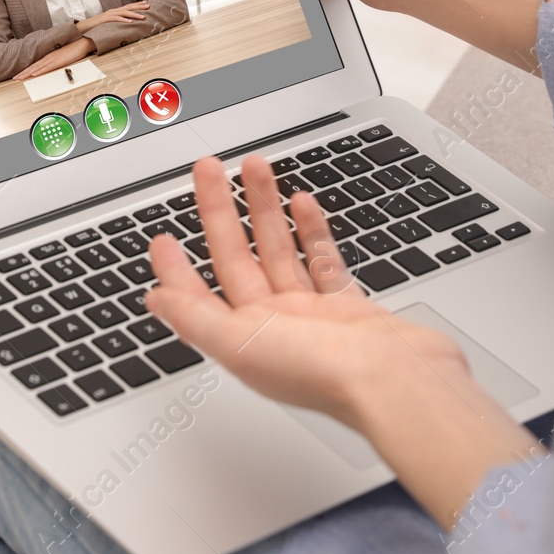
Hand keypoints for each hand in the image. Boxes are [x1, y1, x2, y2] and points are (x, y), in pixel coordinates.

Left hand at [12, 36, 94, 81]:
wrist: (80, 43)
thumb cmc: (72, 50)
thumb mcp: (60, 57)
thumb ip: (54, 61)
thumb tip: (49, 67)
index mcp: (48, 56)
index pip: (34, 65)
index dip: (25, 70)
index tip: (19, 75)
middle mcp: (47, 57)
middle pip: (32, 66)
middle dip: (23, 73)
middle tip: (14, 78)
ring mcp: (52, 59)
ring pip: (37, 68)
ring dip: (27, 73)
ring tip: (19, 78)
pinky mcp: (57, 62)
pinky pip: (46, 68)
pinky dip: (39, 71)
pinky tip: (33, 74)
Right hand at [77, 1, 150, 33]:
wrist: (85, 26)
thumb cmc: (98, 26)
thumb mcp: (110, 23)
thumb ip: (118, 22)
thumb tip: (127, 24)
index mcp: (115, 11)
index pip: (128, 6)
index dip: (137, 4)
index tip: (147, 3)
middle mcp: (113, 11)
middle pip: (128, 7)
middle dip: (139, 6)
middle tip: (149, 6)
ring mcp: (109, 14)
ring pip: (124, 12)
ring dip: (134, 14)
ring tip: (143, 16)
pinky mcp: (105, 20)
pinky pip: (116, 19)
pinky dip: (124, 20)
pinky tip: (130, 21)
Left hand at [145, 153, 541, 527]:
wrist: (399, 386)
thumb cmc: (325, 376)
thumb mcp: (241, 345)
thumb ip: (196, 319)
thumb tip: (154, 301)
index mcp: (242, 339)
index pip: (197, 294)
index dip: (176, 265)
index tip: (162, 234)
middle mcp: (273, 326)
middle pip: (236, 257)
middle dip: (220, 210)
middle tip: (207, 169)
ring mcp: (311, 315)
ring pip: (278, 249)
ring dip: (264, 208)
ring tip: (255, 167)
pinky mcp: (348, 308)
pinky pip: (322, 260)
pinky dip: (311, 230)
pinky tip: (302, 203)